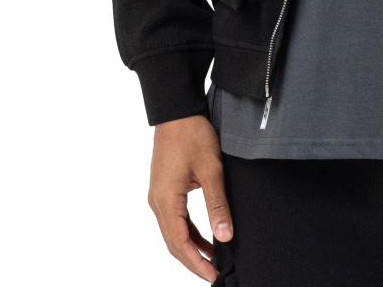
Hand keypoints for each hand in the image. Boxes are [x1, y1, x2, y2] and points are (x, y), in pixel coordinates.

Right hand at [148, 114, 233, 281]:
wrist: (177, 111)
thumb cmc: (192, 135)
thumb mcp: (211, 170)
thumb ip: (218, 205)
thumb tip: (225, 237)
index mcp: (166, 200)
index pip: (179, 243)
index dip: (196, 263)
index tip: (213, 275)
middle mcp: (157, 202)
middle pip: (173, 242)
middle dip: (193, 260)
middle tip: (214, 274)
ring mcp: (159, 196)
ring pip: (173, 232)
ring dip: (191, 247)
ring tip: (212, 261)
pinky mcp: (164, 190)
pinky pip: (175, 219)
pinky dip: (189, 231)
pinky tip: (205, 238)